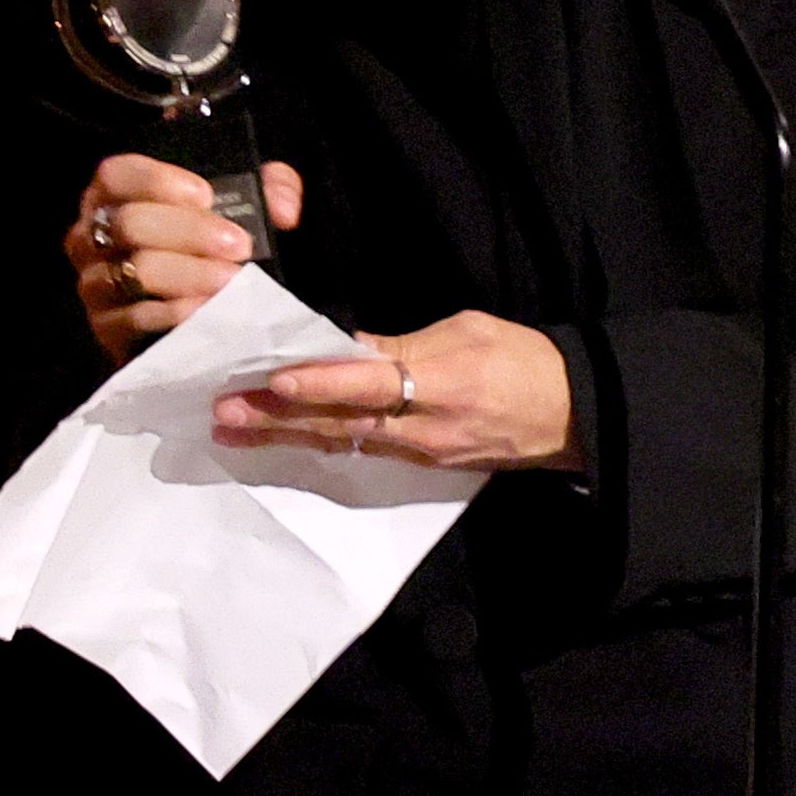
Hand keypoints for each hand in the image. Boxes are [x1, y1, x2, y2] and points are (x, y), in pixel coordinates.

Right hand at [66, 152, 303, 364]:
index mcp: (114, 196)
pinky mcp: (105, 327)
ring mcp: (94, 283)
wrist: (198, 318)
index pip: (116, 175)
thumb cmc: (211, 248)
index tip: (206, 196)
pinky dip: (176, 312)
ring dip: (190, 275)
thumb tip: (283, 206)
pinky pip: (136, 317)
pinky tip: (209, 311)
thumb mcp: (243, 207)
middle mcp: (92, 235)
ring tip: (232, 282)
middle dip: (190, 233)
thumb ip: (271, 189)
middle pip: (129, 223)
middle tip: (239, 246)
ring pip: (136, 270)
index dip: (158, 181)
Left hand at [212, 310, 581, 471]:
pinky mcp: (422, 464)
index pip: (369, 382)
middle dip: (277, 418)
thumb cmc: (522, 358)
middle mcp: (423, 427)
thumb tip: (347, 345)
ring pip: (340, 442)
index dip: (321, 383)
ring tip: (234, 430)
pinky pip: (361, 452)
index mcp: (441, 383)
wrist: (572, 413)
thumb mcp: (466, 330)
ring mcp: (420, 452)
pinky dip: (319, 443)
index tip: (274, 381)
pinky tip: (283, 439)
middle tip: (223, 412)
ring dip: (285, 436)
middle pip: (338, 422)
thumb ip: (404, 343)